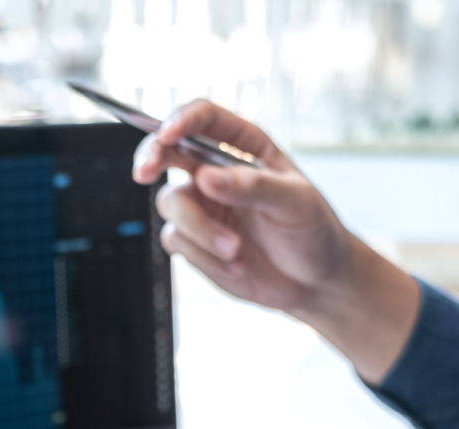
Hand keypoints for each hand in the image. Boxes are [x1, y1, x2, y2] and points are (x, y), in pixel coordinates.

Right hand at [132, 100, 419, 382]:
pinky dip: (204, 257)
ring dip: (200, 231)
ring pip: (171, 204)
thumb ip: (253, 186)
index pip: (204, 118)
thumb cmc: (313, 230)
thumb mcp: (296, 202)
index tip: (167, 135)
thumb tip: (207, 178)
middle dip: (151, 157)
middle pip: (167, 150)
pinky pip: (177, 242)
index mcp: (244, 147)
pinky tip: (236, 265)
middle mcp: (216, 171)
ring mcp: (202, 206)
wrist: (314, 281)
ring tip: (236, 250)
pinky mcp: (194, 241)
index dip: (181, 120)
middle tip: (143, 173)